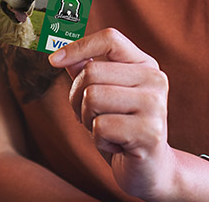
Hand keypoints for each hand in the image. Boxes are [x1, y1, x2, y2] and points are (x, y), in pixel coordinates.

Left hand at [49, 28, 174, 200]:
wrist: (152, 169)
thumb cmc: (122, 128)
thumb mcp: (103, 96)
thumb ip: (86, 71)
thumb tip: (60, 54)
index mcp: (144, 64)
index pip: (110, 39)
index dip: (78, 46)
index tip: (53, 60)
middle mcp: (154, 79)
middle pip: (91, 72)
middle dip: (77, 98)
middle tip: (89, 116)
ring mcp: (155, 105)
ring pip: (92, 97)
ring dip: (88, 119)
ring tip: (105, 130)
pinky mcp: (149, 132)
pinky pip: (100, 127)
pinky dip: (98, 140)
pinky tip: (116, 145)